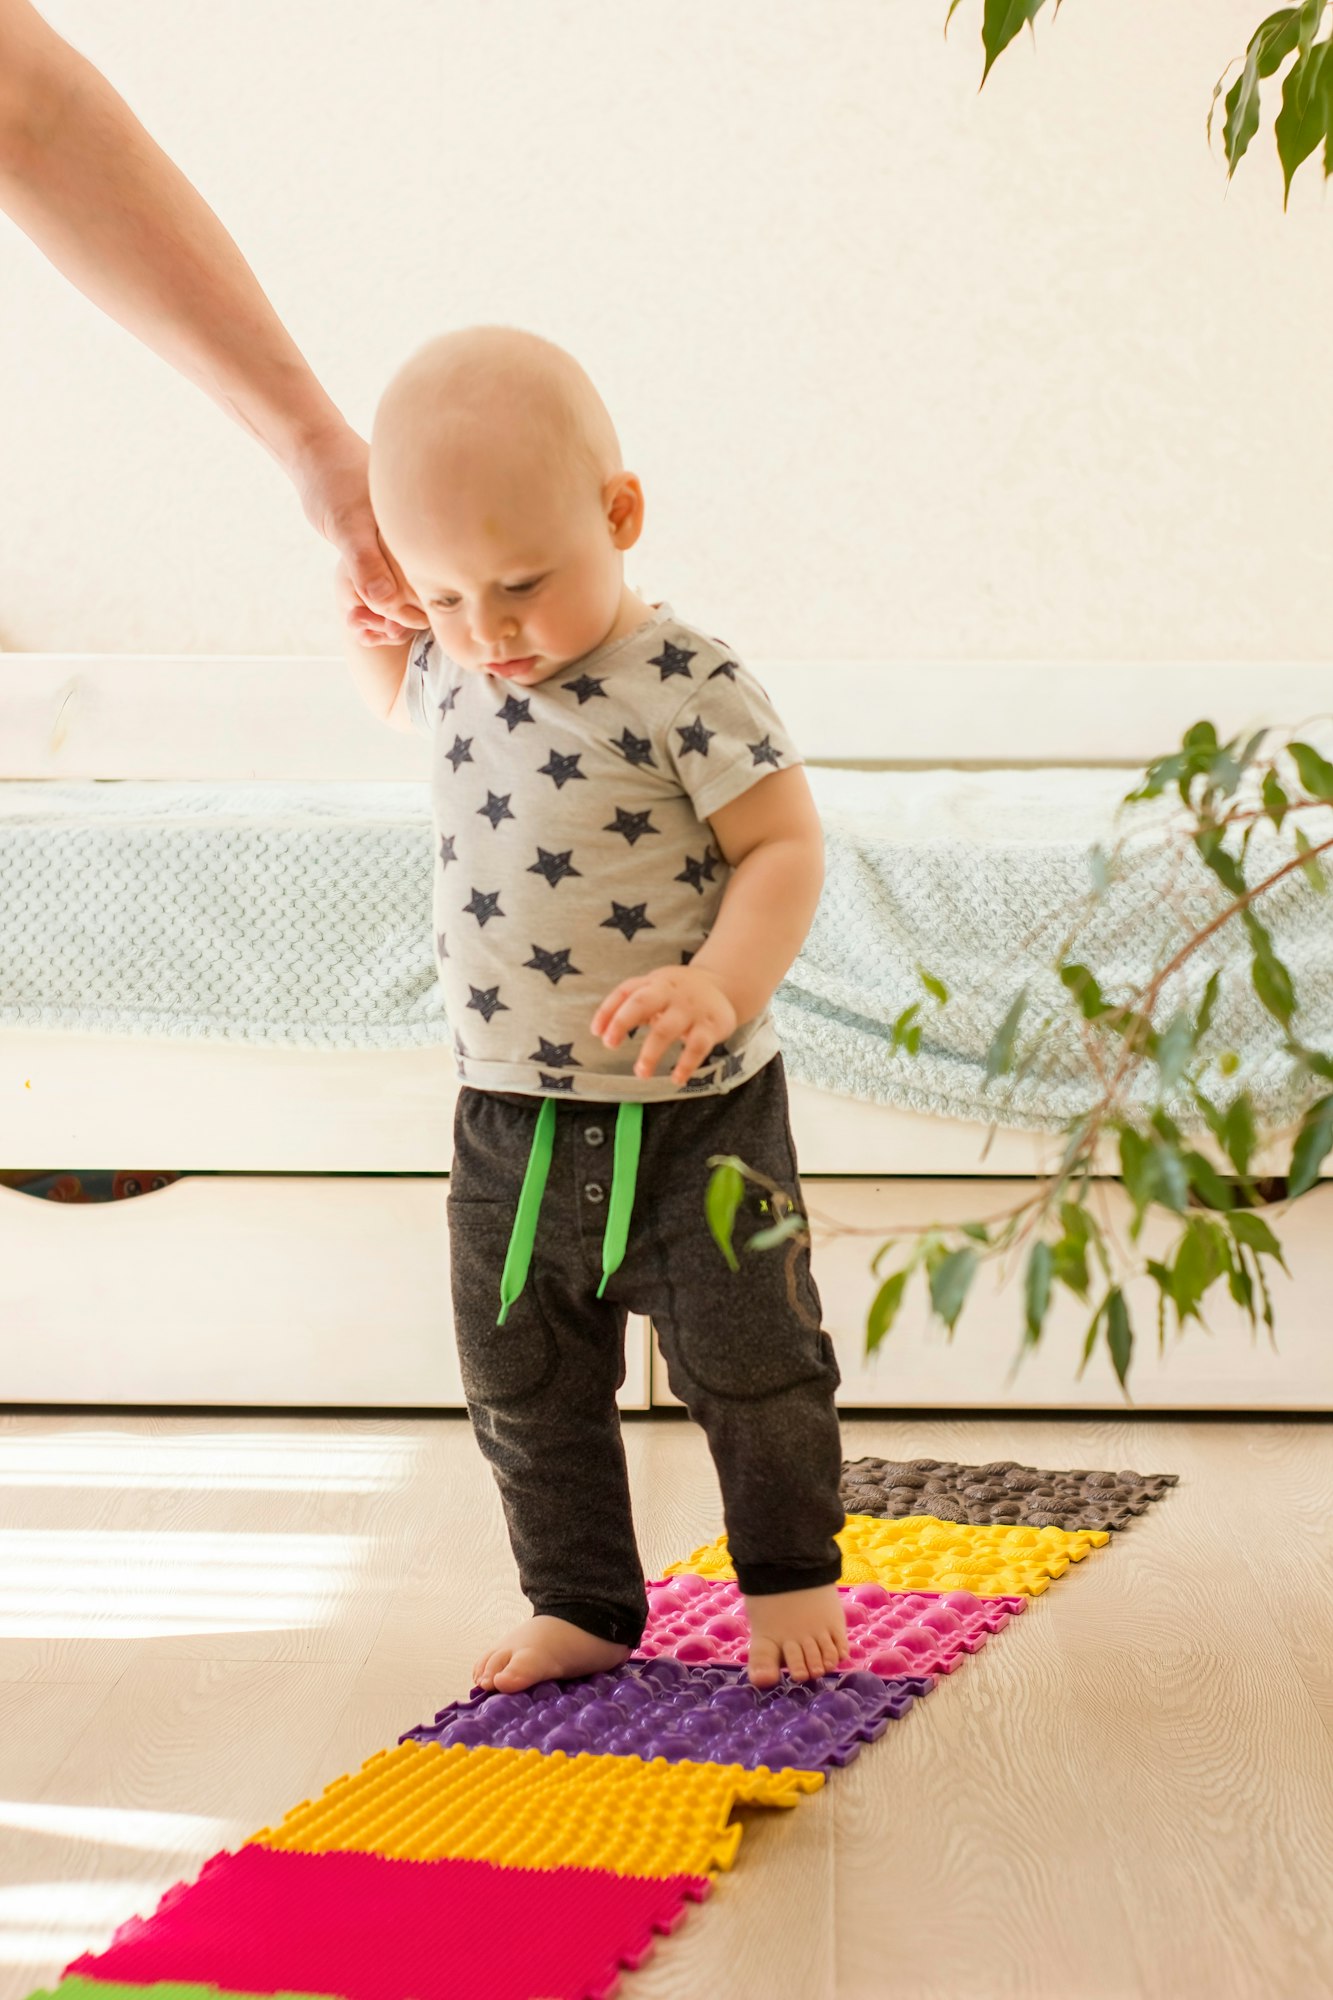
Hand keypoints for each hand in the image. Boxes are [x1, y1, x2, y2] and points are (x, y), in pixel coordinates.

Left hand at [293, 422, 425, 642]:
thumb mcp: (347, 524)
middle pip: (421, 604)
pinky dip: (372, 607)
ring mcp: (405, 551)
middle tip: (361, 628)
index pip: (432, 597)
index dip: (408, 621)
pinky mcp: (388, 552)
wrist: (317, 454)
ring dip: (381, 620)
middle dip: (393, 626)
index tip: (378, 630)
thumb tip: (386, 601)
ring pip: (404, 600)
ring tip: (355, 624)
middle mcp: (420, 548)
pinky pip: (388, 589)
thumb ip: (365, 563)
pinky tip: (355, 615)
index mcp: (420, 542)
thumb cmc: (334, 481)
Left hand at [592, 964, 737, 1087]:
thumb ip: (631, 1004)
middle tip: (610, 1044)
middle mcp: (670, 993)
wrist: (724, 984)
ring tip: (641, 1073)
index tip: (597, 1032)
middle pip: (641, 1003)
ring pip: (666, 1030)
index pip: (625, 992)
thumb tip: (602, 1030)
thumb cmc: (679, 992)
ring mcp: (691, 1009)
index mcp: (654, 983)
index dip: (608, 1011)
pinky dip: (686, 1065)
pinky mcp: (711, 1026)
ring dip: (650, 1053)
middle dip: (622, 1022)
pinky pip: (697, 1047)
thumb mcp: (656, 988)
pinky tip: (676, 1079)